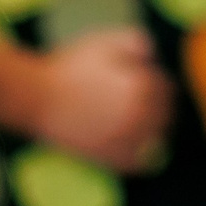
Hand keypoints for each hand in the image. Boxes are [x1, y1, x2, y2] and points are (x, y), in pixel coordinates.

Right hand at [27, 28, 174, 172]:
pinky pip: (137, 163)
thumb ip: (135, 42)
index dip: (161, 86)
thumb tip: (151, 54)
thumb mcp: (104, 43)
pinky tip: (136, 151)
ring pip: (155, 140)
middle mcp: (139, 114)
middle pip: (165, 116)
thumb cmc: (70, 67)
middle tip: (154, 108)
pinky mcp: (110, 156)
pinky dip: (141, 158)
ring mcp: (125, 138)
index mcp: (142, 86)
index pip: (166, 90)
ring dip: (154, 133)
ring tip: (148, 129)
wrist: (38, 97)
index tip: (154, 86)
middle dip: (161, 109)